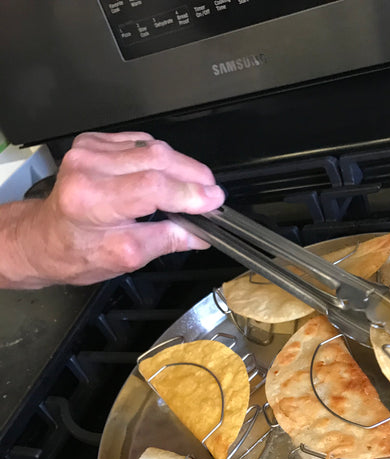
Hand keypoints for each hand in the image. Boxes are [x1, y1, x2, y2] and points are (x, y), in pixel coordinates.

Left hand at [1, 131, 225, 287]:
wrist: (46, 237)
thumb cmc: (78, 252)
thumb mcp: (125, 257)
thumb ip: (165, 241)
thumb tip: (200, 233)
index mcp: (91, 201)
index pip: (151, 187)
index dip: (188, 192)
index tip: (214, 201)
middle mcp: (87, 167)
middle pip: (156, 159)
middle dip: (192, 176)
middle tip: (213, 194)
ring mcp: (88, 150)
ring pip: (152, 147)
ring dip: (180, 166)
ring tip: (196, 187)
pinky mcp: (93, 141)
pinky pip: (139, 143)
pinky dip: (160, 159)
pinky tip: (167, 175)